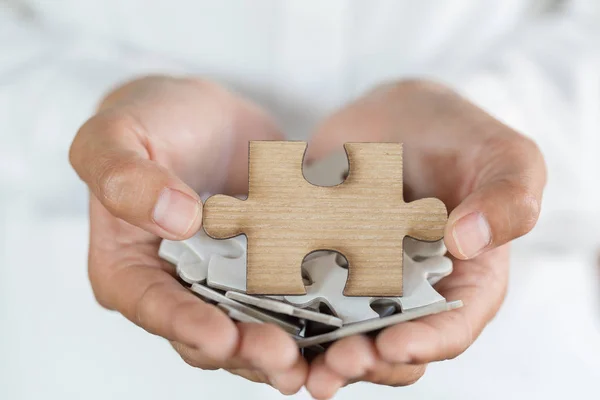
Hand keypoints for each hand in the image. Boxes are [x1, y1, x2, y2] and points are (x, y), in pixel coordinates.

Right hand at [69, 76, 307, 393]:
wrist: (203, 114)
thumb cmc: (149, 122)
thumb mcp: (115, 137)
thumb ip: (126, 179)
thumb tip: (176, 218)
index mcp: (127, 268)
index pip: (153, 308)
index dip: (187, 328)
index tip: (222, 338)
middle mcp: (175, 287)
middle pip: (208, 334)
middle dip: (245, 350)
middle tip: (283, 356)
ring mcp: (224, 282)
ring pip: (252, 328)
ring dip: (284, 344)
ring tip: (317, 354)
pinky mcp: (264, 269)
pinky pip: (288, 296)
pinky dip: (313, 312)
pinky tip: (342, 320)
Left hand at [302, 80, 545, 397]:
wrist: (396, 116)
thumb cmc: (460, 136)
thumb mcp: (505, 157)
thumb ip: (508, 198)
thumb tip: (469, 242)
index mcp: (466, 281)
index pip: (452, 327)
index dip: (424, 344)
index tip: (391, 346)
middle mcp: (413, 293)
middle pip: (390, 343)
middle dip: (362, 360)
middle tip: (332, 366)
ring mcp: (363, 281)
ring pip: (340, 329)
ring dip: (316, 350)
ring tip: (289, 359)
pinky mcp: (322, 263)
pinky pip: (300, 290)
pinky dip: (281, 306)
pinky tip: (257, 314)